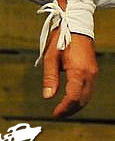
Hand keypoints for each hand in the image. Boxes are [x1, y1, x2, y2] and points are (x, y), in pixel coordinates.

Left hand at [40, 0, 98, 117]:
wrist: (75, 25)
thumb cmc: (60, 40)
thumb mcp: (50, 57)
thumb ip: (49, 78)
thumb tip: (47, 97)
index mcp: (79, 72)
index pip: (73, 98)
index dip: (64, 108)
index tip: (54, 114)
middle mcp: (90, 75)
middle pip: (82, 100)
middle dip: (70, 110)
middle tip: (57, 115)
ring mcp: (93, 73)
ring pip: (87, 96)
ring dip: (76, 105)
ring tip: (63, 110)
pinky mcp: (93, 71)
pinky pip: (89, 90)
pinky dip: (81, 98)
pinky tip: (71, 99)